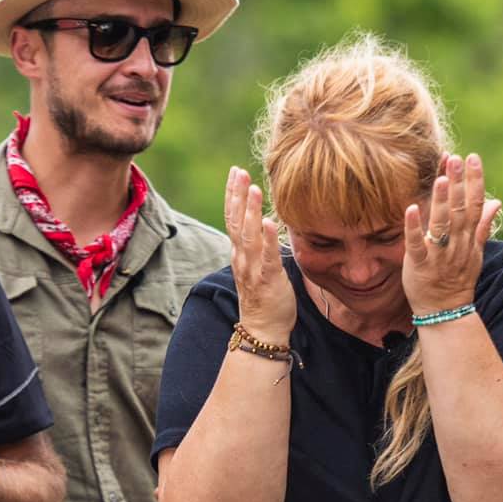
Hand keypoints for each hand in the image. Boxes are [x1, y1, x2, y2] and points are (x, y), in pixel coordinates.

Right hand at [225, 166, 295, 343]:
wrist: (263, 330)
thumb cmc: (266, 298)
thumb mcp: (259, 265)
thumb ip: (260, 244)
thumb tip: (267, 222)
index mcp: (240, 253)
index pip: (232, 218)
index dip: (233, 194)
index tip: (235, 172)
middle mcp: (242, 258)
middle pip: (235, 221)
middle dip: (237, 195)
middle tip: (239, 171)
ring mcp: (253, 269)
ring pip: (248, 236)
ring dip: (250, 211)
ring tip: (254, 188)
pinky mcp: (267, 280)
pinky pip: (267, 257)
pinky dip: (268, 239)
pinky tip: (269, 222)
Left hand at [403, 153, 500, 315]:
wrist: (446, 312)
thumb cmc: (458, 279)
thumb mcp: (476, 252)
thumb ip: (483, 225)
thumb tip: (496, 201)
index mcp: (469, 238)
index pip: (476, 205)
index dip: (475, 181)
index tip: (473, 158)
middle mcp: (456, 244)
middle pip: (460, 210)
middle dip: (459, 184)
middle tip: (456, 159)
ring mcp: (439, 255)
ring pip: (441, 225)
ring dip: (442, 202)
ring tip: (441, 179)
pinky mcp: (419, 265)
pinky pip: (417, 245)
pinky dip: (414, 228)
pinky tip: (411, 209)